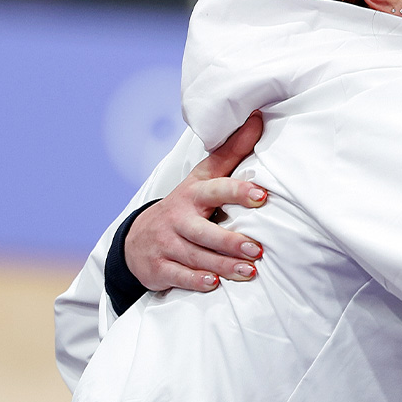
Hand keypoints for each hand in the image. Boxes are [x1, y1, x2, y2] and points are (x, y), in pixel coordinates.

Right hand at [126, 114, 268, 291]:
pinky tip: (213, 284)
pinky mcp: (159, 267)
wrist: (138, 238)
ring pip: (195, 256)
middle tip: (258, 249)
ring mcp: (166, 244)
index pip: (216, 189)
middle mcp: (178, 218)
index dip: (238, 192)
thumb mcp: (203, 178)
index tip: (263, 196)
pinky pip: (178, 276)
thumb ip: (231, 153)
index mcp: (193, 193)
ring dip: (223, 265)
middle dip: (230, 241)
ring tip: (249, 272)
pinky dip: (195, 280)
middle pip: (204, 231)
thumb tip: (258, 118)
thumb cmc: (185, 205)